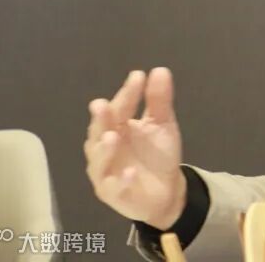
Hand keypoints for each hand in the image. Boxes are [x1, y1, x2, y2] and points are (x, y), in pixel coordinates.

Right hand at [84, 67, 186, 228]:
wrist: (166, 190)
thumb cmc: (157, 154)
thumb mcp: (162, 125)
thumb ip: (159, 101)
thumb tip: (159, 70)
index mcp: (116, 127)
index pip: (118, 108)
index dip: (126, 94)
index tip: (137, 76)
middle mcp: (105, 148)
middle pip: (99, 132)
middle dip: (100, 120)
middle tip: (101, 105)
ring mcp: (106, 173)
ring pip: (99, 161)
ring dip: (105, 150)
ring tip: (113, 137)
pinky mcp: (114, 195)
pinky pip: (115, 189)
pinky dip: (121, 181)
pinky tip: (131, 173)